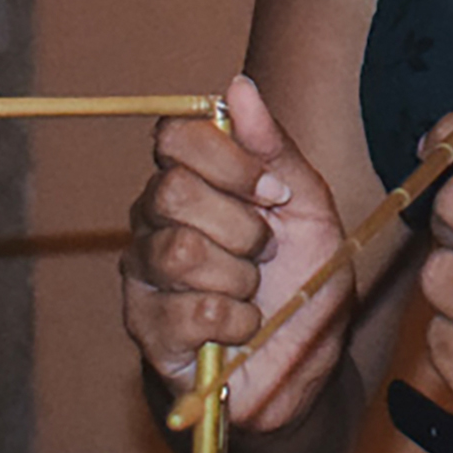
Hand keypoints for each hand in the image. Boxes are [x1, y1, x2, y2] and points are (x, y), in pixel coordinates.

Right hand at [118, 75, 351, 432]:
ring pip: (180, 252)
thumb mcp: (309, 209)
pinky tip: (242, 329)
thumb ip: (274, 149)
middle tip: (264, 252)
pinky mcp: (147, 329)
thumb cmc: (301, 281)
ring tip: (253, 293)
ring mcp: (144, 275)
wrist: (301, 366)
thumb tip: (238, 86)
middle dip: (240, 225)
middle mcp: (154, 221)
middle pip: (173, 191)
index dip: (228, 160)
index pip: (173, 135)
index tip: (273, 194)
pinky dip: (235, 322)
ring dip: (240, 277)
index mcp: (190, 181)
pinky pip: (188, 311)